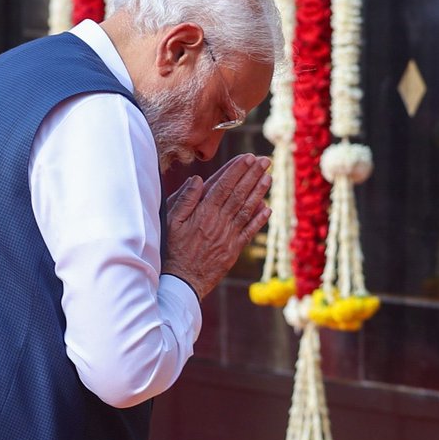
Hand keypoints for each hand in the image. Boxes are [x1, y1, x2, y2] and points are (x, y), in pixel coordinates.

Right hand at [162, 155, 271, 298]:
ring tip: (268, 177)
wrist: (180, 281)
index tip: (248, 157)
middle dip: (253, 175)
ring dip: (259, 192)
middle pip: (239, 194)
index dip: (238, 170)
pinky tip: (267, 208)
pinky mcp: (233, 250)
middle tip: (266, 161)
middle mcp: (219, 222)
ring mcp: (228, 236)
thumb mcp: (170, 222)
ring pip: (247, 210)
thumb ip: (185, 199)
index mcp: (204, 212)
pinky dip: (259, 219)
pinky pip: (249, 232)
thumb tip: (198, 179)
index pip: (224, 185)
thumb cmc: (171, 249)